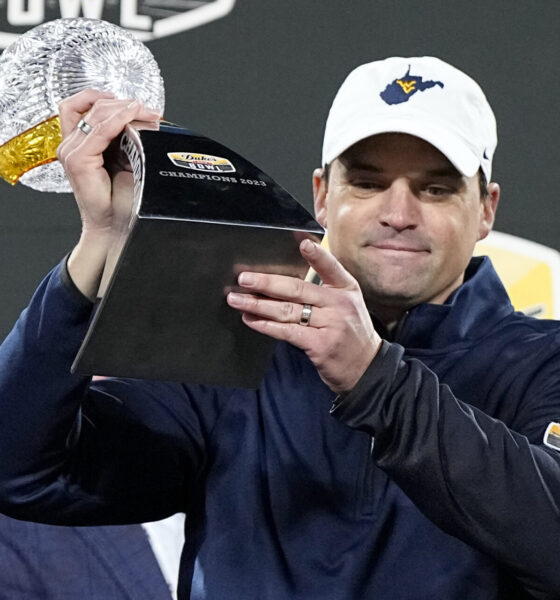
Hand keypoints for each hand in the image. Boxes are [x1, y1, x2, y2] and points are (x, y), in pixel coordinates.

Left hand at [56, 89, 161, 298]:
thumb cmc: (115, 212)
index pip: (101, 125)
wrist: (105, 226)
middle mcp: (69, 150)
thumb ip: (133, 156)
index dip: (124, 114)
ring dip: (110, 101)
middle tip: (146, 110)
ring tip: (134, 107)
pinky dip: (96, 104)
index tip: (143, 110)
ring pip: (83, 105)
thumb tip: (142, 130)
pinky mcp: (76, 143)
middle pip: (94, 110)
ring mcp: (70, 145)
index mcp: (79, 161)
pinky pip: (78, 112)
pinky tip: (114, 105)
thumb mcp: (129, 185)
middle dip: (123, 106)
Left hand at [226, 239, 381, 393]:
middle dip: (266, 283)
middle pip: (297, 289)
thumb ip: (321, 292)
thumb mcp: (346, 305)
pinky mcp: (321, 345)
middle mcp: (340, 304)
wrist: (365, 368)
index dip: (316, 255)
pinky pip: (287, 332)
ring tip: (237, 300)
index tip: (302, 243)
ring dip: (258, 305)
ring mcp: (331, 325)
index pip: (330, 267)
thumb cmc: (349, 334)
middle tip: (243, 279)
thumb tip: (278, 284)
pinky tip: (251, 320)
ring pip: (288, 310)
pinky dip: (266, 326)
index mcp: (346, 289)